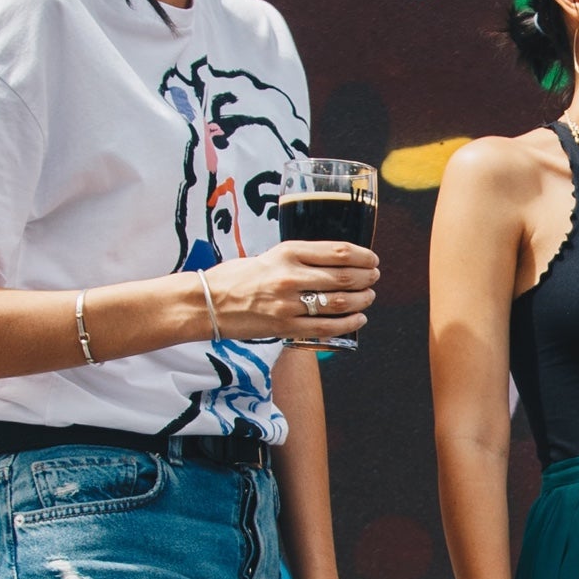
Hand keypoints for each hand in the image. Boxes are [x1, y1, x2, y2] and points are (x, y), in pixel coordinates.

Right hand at [209, 241, 379, 344]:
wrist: (205, 302)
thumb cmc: (237, 277)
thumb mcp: (271, 255)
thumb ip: (302, 258)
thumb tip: (338, 262)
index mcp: (287, 252)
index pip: (339, 251)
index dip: (363, 256)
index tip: (371, 259)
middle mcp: (290, 276)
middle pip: (345, 277)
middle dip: (367, 278)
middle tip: (374, 278)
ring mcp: (288, 303)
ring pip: (340, 302)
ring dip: (363, 300)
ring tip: (369, 297)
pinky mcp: (285, 327)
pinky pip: (326, 327)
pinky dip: (348, 323)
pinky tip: (358, 319)